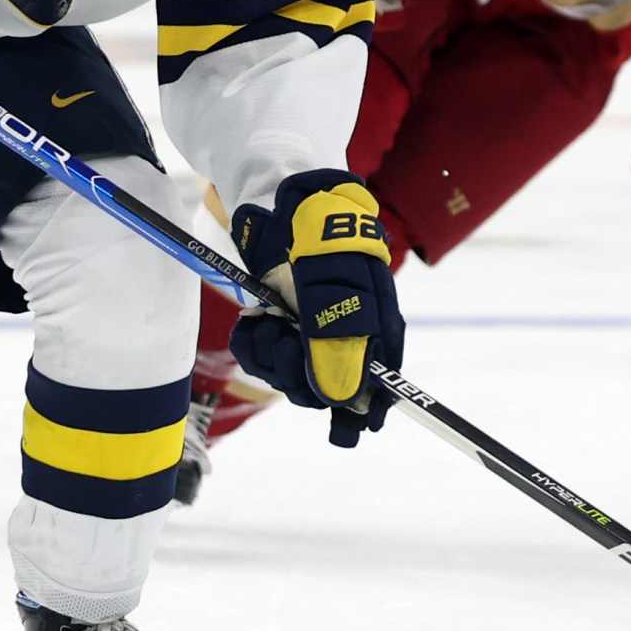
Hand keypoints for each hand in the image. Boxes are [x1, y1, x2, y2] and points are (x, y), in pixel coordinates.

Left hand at [227, 170, 405, 445]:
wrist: (287, 200)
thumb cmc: (324, 238)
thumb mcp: (336, 288)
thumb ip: (339, 342)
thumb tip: (340, 399)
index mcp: (374, 329)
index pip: (378, 386)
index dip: (362, 412)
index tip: (347, 431)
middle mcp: (344, 336)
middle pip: (324, 389)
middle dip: (297, 374)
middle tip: (283, 343)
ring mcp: (310, 332)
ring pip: (289, 376)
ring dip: (270, 356)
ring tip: (265, 325)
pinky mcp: (279, 324)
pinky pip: (263, 358)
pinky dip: (251, 346)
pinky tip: (252, 325)